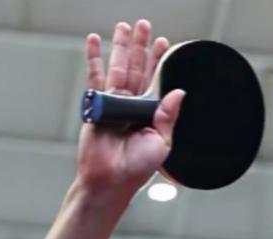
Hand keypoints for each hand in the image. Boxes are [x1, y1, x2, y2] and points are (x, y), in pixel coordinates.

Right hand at [76, 20, 184, 195]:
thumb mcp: (161, 143)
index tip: (164, 43)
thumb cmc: (136, 168)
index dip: (160, 62)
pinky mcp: (96, 104)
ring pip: (118, 67)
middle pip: (137, 68)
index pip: (156, 81)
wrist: (111, 179)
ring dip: (121, 46)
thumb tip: (178, 92)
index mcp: (149, 114)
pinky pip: (95, 77)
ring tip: (125, 26)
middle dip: (140, 46)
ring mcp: (113, 103)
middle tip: (144, 26)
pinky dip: (94, 58)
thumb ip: (168, 117)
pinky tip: (94, 41)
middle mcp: (132, 105)